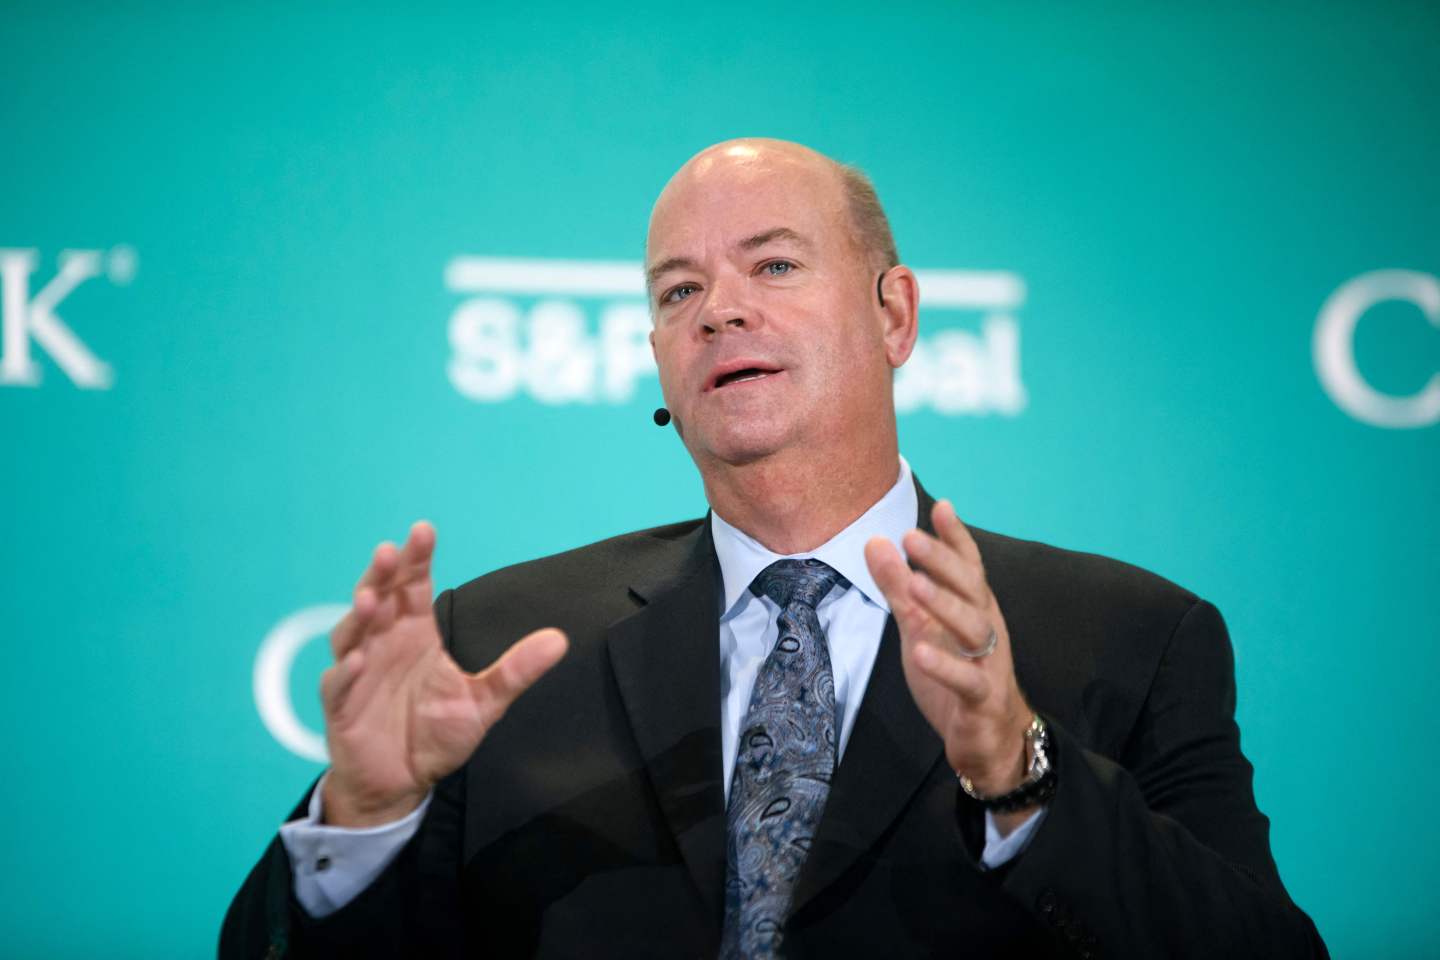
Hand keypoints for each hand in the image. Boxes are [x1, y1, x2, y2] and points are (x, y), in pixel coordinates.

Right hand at [321, 521, 567, 826]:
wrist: (402, 781)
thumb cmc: (437, 733)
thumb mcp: (484, 701)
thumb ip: (516, 670)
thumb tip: (560, 639)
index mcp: (414, 633)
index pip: (413, 586)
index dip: (417, 558)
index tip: (424, 530)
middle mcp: (383, 643)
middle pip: (378, 598)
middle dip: (382, 574)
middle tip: (390, 551)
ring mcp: (357, 672)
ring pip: (351, 634)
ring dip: (359, 615)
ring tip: (371, 599)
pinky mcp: (341, 707)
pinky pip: (338, 685)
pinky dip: (345, 672)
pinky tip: (356, 660)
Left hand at [865, 500, 1034, 816]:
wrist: (990, 739)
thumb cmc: (956, 674)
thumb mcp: (920, 627)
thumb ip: (899, 588)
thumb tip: (876, 542)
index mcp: (975, 608)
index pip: (968, 566)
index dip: (955, 537)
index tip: (941, 506)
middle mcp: (987, 629)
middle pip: (970, 588)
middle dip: (942, 561)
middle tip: (911, 537)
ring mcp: (988, 663)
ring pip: (973, 628)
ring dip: (944, 604)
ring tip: (915, 583)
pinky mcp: (982, 699)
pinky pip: (967, 680)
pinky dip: (945, 667)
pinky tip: (921, 652)